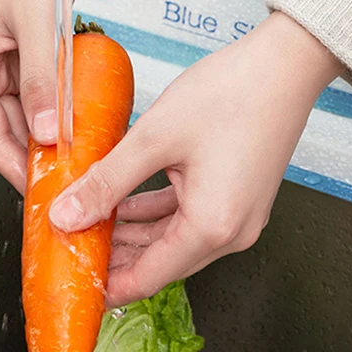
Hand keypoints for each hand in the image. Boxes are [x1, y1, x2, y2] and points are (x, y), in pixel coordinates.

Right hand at [0, 0, 93, 190]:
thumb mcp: (38, 21)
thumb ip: (43, 80)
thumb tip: (47, 132)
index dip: (17, 168)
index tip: (44, 191)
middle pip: (13, 129)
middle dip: (42, 155)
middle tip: (75, 179)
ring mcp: (13, 59)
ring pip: (33, 113)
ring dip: (56, 134)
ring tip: (86, 156)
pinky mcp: (37, 50)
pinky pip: (50, 92)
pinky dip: (66, 108)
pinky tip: (87, 122)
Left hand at [49, 11, 344, 306]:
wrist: (285, 65)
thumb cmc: (232, 94)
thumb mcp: (155, 139)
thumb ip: (106, 181)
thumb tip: (66, 215)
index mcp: (212, 226)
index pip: (148, 278)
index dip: (106, 287)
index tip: (74, 286)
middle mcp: (231, 231)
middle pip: (162, 263)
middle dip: (115, 258)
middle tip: (71, 246)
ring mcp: (239, 215)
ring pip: (174, 240)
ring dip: (133, 235)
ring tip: (88, 222)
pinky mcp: (239, 196)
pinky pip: (190, 219)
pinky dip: (157, 215)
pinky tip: (125, 204)